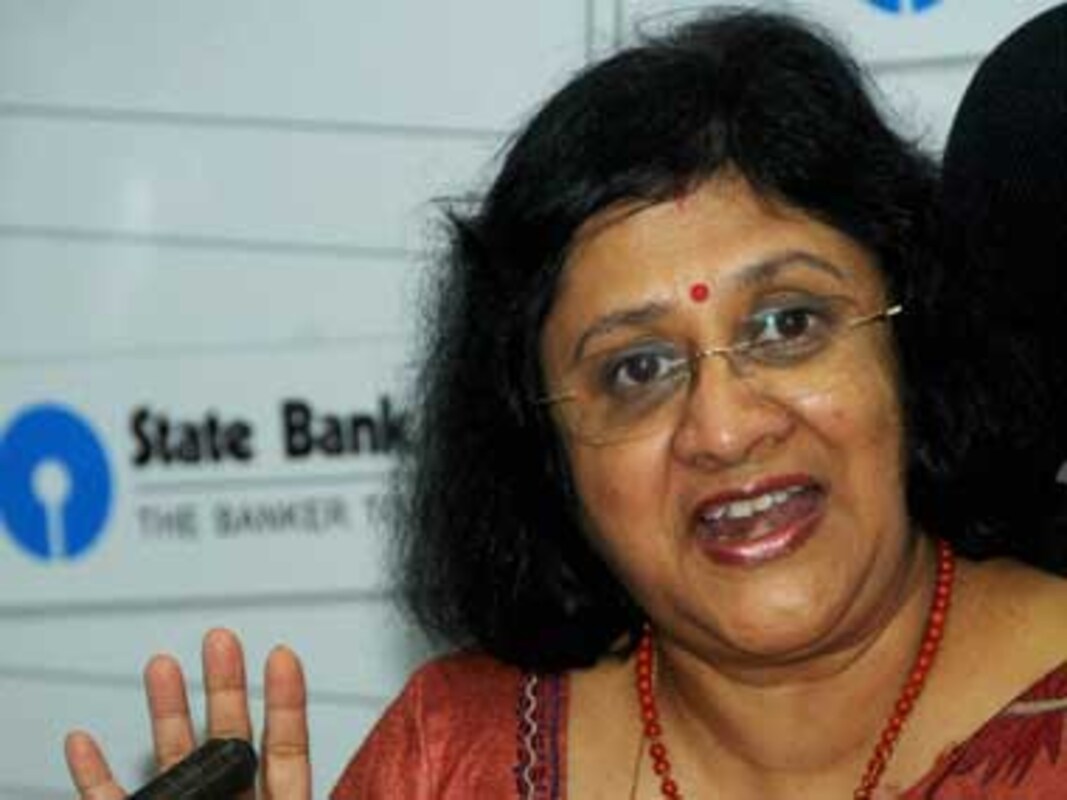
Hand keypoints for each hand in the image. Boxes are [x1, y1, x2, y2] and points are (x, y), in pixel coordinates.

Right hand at [64, 628, 310, 798]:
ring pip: (173, 759)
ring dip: (166, 711)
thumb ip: (288, 796)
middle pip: (229, 739)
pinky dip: (92, 775)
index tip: (283, 654)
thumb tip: (290, 762)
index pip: (286, 749)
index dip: (285, 702)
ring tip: (163, 664)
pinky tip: (83, 742)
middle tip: (222, 638)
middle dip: (224, 685)